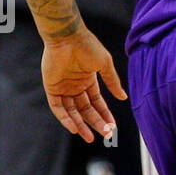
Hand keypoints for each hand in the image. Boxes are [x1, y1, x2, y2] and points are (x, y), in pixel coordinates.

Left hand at [41, 27, 125, 142]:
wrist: (68, 37)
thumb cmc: (88, 46)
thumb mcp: (104, 64)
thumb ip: (113, 82)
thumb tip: (123, 97)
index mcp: (89, 80)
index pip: (97, 102)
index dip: (105, 114)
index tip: (112, 127)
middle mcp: (76, 87)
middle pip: (86, 110)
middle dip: (96, 123)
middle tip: (106, 135)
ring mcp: (64, 88)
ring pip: (72, 112)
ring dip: (80, 125)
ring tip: (90, 137)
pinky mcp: (52, 89)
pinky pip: (58, 108)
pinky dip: (65, 118)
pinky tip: (74, 127)